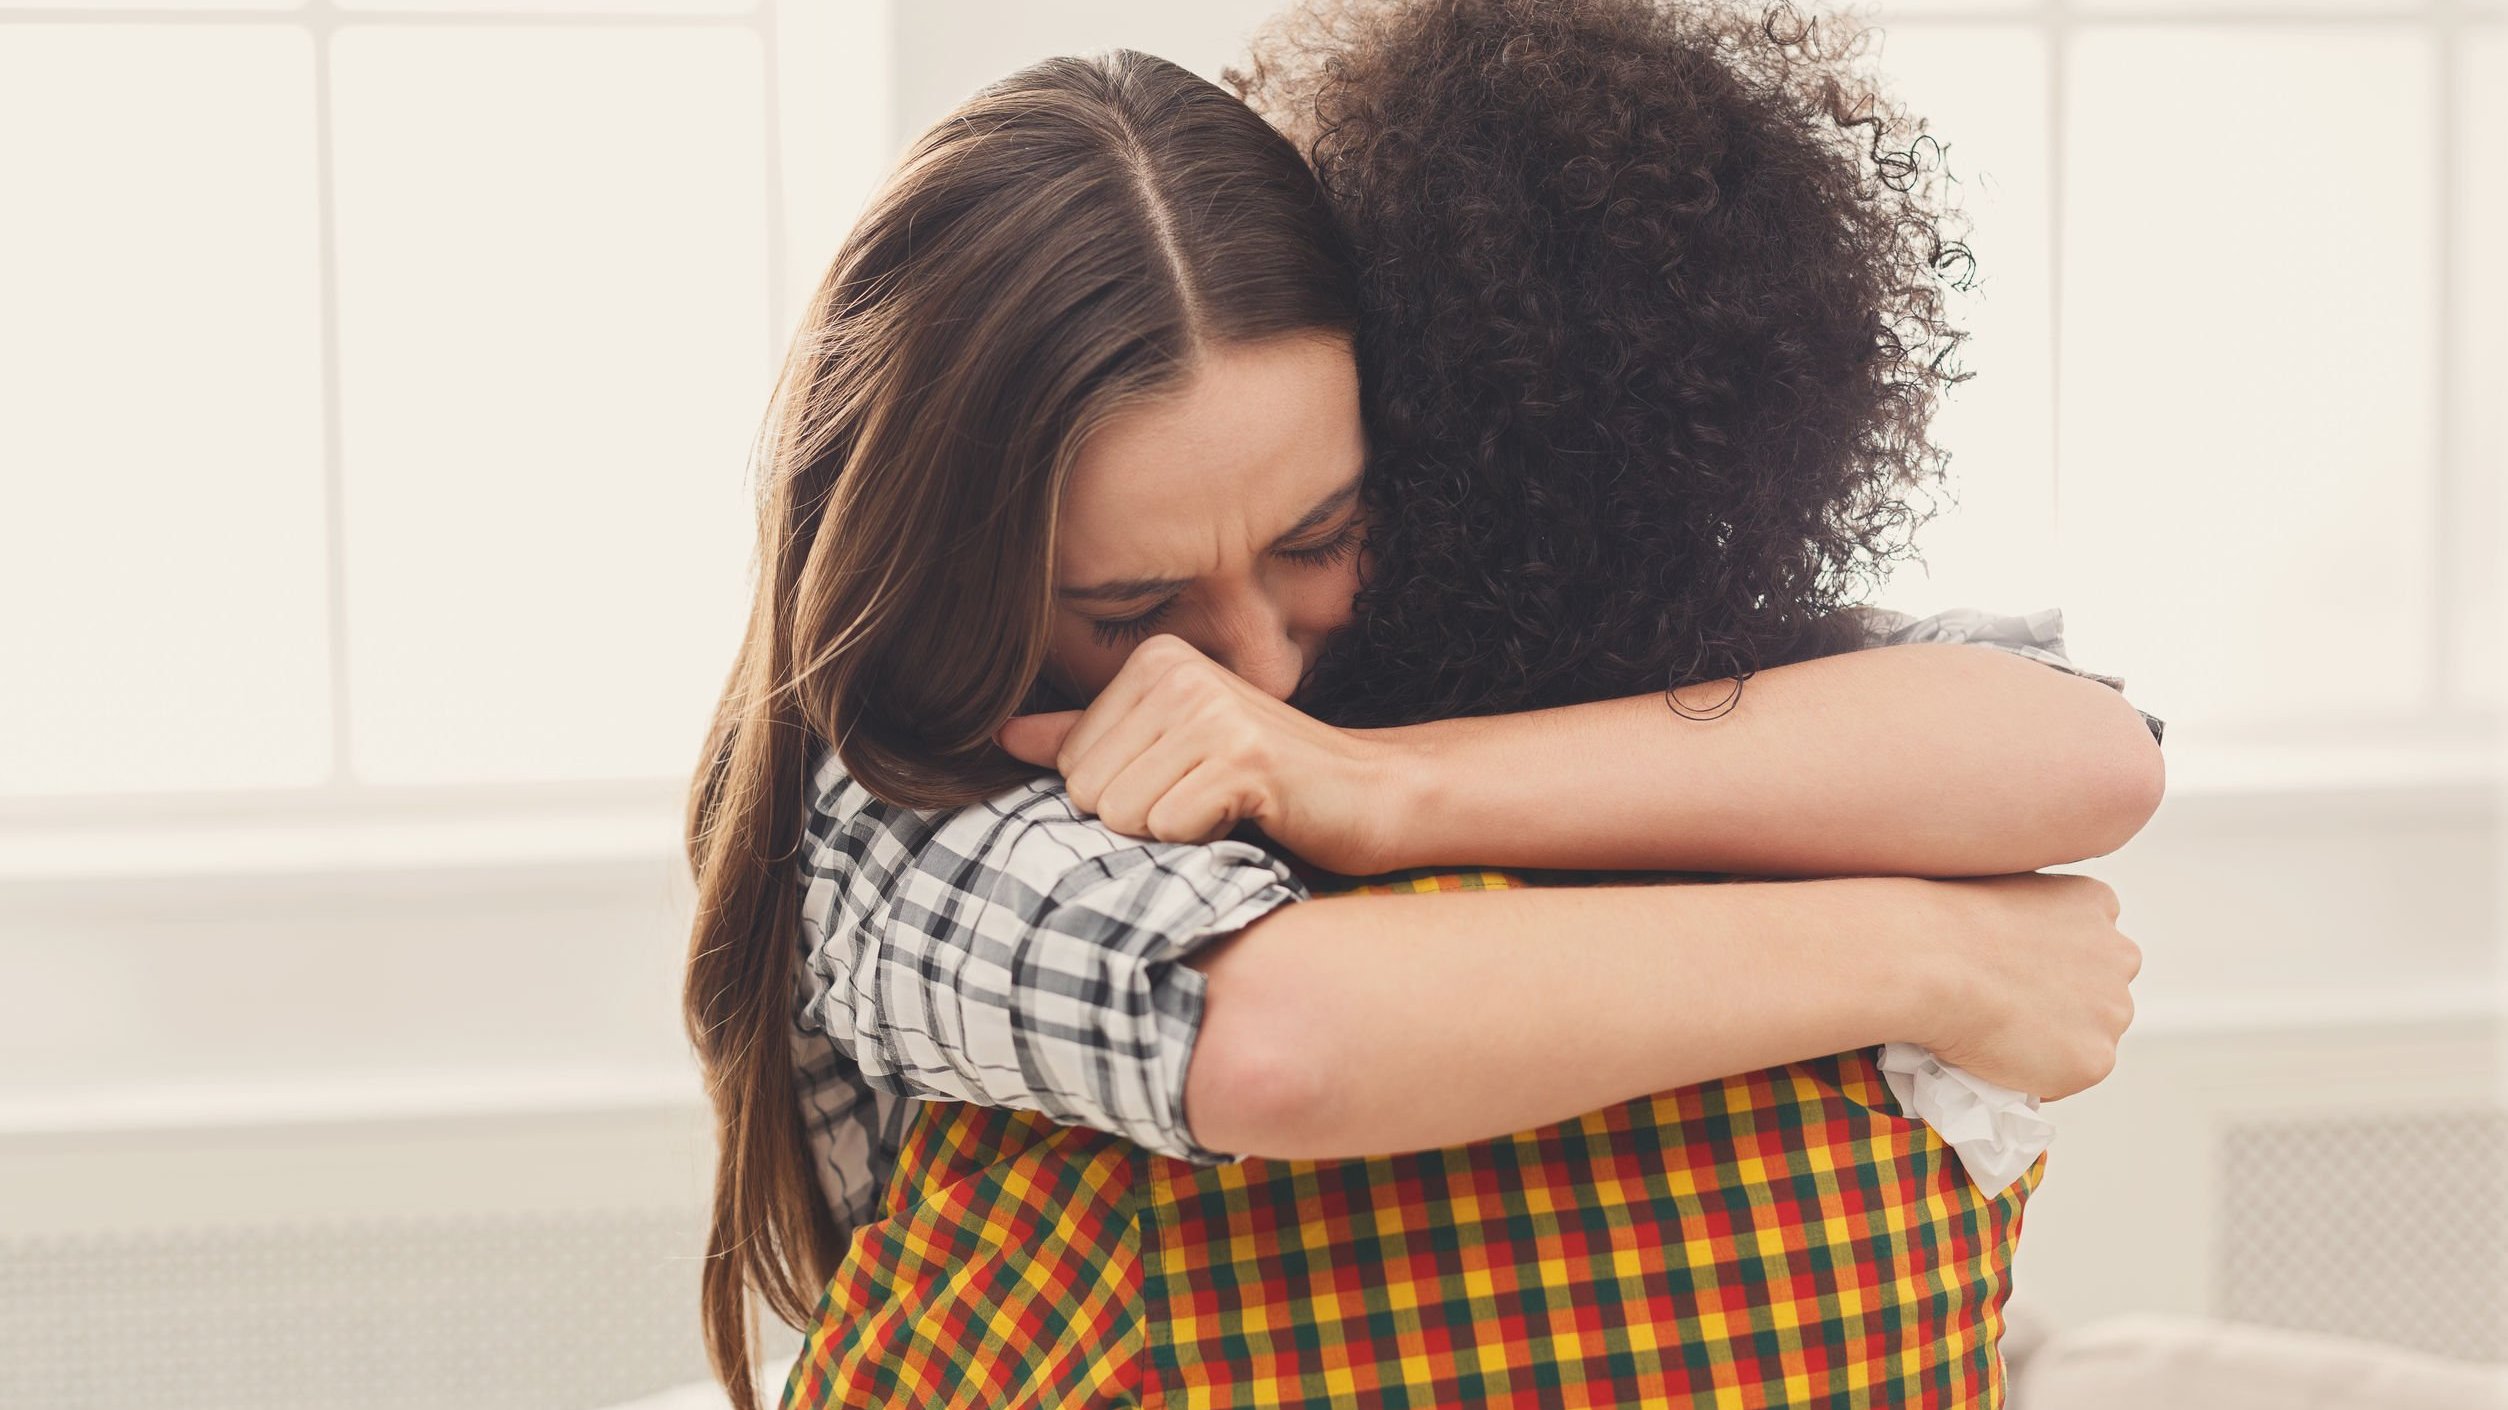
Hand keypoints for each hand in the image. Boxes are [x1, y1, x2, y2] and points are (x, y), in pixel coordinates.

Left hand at [994, 634, 1407, 872]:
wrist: (1372, 793)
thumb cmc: (1267, 779)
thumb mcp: (1170, 747)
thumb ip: (1086, 738)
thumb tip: (1000, 735)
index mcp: (1155, 662)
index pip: (1070, 764)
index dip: (1125, 795)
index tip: (1186, 781)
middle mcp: (1179, 673)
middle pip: (1087, 791)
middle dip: (1142, 817)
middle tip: (1206, 800)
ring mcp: (1211, 711)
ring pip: (1122, 815)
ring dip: (1173, 832)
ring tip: (1225, 808)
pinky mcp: (1241, 760)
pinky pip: (1168, 829)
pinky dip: (1203, 842)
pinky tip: (1248, 817)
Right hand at [1912, 872, 2141, 1100]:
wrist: (1932, 962)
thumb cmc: (1947, 923)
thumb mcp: (1999, 889)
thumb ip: (2029, 920)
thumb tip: (2012, 955)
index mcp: (2095, 902)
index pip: (2092, 940)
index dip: (2056, 960)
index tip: (2022, 971)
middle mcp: (2118, 954)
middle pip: (2101, 989)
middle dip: (2066, 1001)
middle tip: (2011, 1007)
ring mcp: (2112, 1009)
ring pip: (2089, 1034)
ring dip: (2056, 1038)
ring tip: (2000, 1031)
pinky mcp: (2095, 1059)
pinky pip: (2068, 1074)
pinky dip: (2038, 1073)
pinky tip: (1999, 1053)